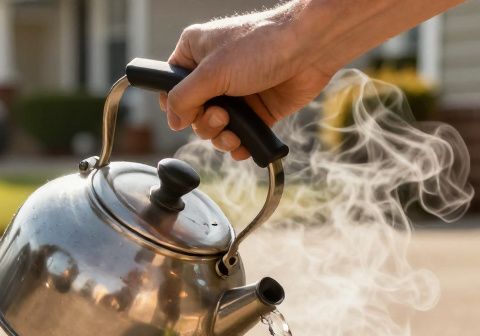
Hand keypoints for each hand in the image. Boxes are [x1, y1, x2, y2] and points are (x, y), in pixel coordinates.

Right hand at [160, 7, 335, 160]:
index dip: (177, 106)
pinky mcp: (258, 110)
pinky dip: (240, 145)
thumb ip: (184, 98)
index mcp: (195, 52)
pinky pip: (241, 136)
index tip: (189, 112)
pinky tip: (245, 145)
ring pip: (216, 129)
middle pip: (193, 114)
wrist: (309, 48)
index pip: (171, 87)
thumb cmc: (260, 46)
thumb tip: (173, 120)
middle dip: (205, 123)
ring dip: (222, 137)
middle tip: (221, 115)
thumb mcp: (212, 71)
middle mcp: (214, 73)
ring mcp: (237, 93)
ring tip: (234, 130)